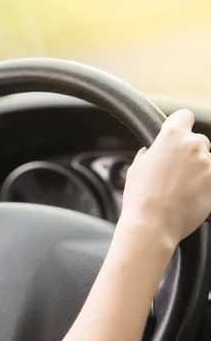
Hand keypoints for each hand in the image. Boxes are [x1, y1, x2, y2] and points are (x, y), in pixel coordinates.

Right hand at [121, 109, 210, 246]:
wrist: (152, 225)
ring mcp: (209, 165)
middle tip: (176, 171)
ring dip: (199, 170)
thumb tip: (153, 151)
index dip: (180, 124)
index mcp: (172, 136)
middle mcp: (194, 146)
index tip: (178, 134)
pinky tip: (190, 197)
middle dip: (190, 152)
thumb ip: (150, 152)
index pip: (185, 116)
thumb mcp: (137, 167)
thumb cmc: (141, 197)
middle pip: (199, 140)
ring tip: (182, 189)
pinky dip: (204, 186)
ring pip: (207, 162)